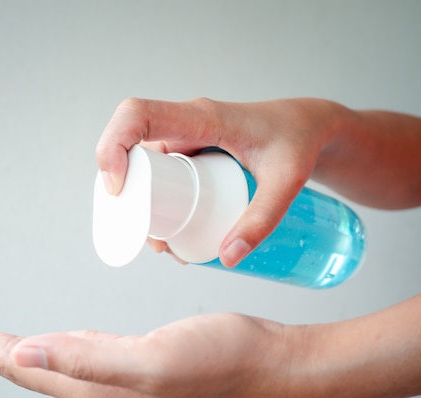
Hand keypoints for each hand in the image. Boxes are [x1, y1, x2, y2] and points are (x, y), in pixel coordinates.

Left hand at [0, 313, 290, 397]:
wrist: (259, 363)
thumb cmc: (214, 360)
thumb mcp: (147, 359)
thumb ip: (85, 358)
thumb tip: (25, 352)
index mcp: (93, 388)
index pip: (25, 367)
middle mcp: (99, 387)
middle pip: (31, 368)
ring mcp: (117, 376)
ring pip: (53, 362)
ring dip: (21, 353)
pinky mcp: (134, 359)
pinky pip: (80, 354)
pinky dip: (56, 344)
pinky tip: (55, 340)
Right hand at [96, 97, 338, 266]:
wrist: (308, 128)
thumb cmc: (298, 142)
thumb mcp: (286, 182)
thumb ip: (261, 219)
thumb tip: (227, 258)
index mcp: (200, 117)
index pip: (137, 115)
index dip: (113, 146)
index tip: (116, 188)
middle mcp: (183, 124)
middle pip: (130, 147)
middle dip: (127, 193)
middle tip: (151, 237)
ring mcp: (182, 138)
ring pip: (141, 166)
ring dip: (138, 202)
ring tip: (165, 243)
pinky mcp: (186, 152)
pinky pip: (154, 172)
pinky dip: (152, 201)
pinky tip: (170, 231)